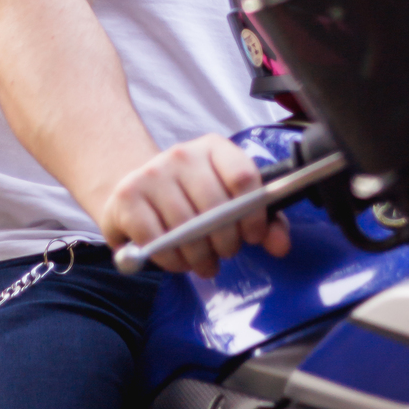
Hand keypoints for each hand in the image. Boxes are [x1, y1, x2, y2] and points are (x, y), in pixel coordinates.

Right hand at [100, 134, 291, 278]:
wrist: (134, 189)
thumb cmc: (191, 199)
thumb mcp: (229, 201)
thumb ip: (263, 222)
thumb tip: (281, 245)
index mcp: (214, 148)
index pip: (243, 177)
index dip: (253, 214)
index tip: (251, 235)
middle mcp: (183, 154)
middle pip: (217, 209)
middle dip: (226, 244)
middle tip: (223, 254)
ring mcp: (153, 173)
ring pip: (187, 230)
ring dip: (199, 257)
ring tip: (201, 260)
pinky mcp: (128, 197)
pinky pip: (157, 241)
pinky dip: (171, 260)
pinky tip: (176, 258)